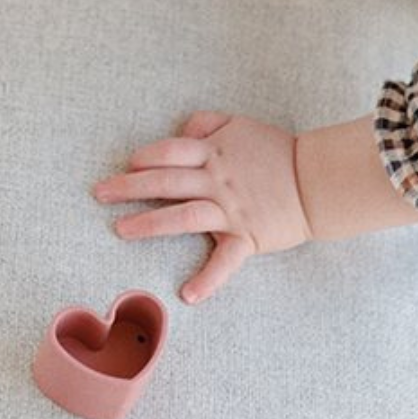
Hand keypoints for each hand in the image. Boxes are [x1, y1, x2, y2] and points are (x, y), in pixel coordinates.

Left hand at [91, 111, 312, 303]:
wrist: (318, 179)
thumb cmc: (277, 151)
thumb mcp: (240, 124)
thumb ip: (206, 123)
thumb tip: (181, 128)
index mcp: (214, 152)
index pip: (170, 152)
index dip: (145, 158)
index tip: (127, 166)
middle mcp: (217, 181)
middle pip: (165, 181)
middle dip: (128, 187)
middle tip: (100, 194)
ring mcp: (230, 210)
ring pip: (183, 215)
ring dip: (150, 223)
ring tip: (121, 230)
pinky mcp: (246, 237)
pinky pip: (225, 261)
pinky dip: (208, 279)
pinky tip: (187, 295)